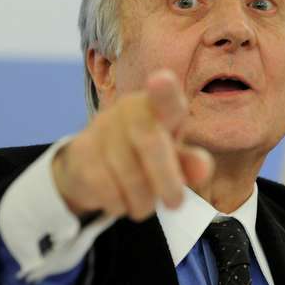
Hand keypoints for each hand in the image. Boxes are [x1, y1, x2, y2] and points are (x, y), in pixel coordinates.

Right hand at [52, 70, 213, 221]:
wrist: (90, 162)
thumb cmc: (143, 153)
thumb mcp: (172, 156)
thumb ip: (189, 162)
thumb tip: (203, 168)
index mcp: (156, 106)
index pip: (164, 95)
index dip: (163, 89)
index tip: (162, 80)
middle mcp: (128, 110)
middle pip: (149, 141)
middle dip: (166, 178)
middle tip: (176, 203)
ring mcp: (102, 128)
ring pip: (129, 174)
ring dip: (143, 200)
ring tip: (144, 203)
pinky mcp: (82, 153)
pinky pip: (107, 190)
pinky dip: (120, 205)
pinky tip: (120, 200)